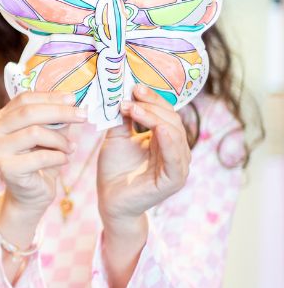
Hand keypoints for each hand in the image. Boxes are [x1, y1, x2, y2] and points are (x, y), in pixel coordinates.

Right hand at [0, 92, 87, 219]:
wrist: (31, 194)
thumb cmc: (40, 161)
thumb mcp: (48, 135)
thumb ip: (55, 119)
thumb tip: (74, 101)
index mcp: (1, 118)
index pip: (24, 99)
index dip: (50, 96)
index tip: (74, 98)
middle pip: (28, 112)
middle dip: (60, 112)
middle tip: (82, 116)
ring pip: (34, 133)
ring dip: (60, 140)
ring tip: (71, 147)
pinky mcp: (7, 168)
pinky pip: (40, 157)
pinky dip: (58, 157)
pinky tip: (65, 160)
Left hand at [97, 83, 191, 227]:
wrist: (109, 200)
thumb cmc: (114, 170)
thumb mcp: (117, 138)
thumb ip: (124, 119)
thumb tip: (126, 93)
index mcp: (165, 140)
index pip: (165, 113)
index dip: (152, 99)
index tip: (134, 88)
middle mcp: (175, 151)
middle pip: (171, 120)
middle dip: (152, 105)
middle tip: (131, 97)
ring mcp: (177, 166)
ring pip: (174, 134)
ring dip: (154, 118)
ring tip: (133, 108)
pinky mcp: (174, 180)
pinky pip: (176, 158)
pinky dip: (168, 141)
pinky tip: (157, 128)